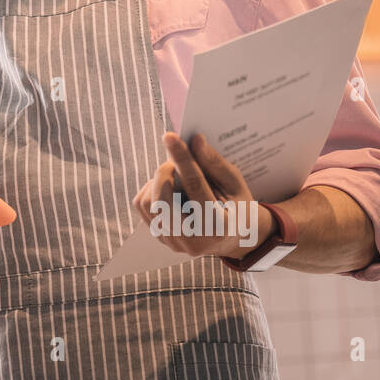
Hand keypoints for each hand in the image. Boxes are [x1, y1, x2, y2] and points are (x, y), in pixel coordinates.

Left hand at [131, 132, 270, 259]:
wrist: (235, 238)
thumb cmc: (237, 206)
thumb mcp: (234, 184)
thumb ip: (214, 163)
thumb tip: (195, 141)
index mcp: (218, 226)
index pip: (195, 186)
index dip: (182, 159)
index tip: (170, 136)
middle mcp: (193, 240)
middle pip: (162, 199)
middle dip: (164, 172)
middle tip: (175, 161)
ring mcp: (174, 242)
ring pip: (148, 202)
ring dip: (157, 181)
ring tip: (176, 177)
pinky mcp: (161, 238)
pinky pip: (143, 206)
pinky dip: (152, 189)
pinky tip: (169, 189)